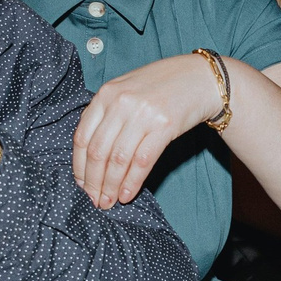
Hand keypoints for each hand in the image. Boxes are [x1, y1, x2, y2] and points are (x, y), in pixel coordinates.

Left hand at [75, 52, 220, 207]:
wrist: (201, 78)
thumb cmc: (162, 86)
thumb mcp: (126, 90)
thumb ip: (107, 113)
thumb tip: (90, 155)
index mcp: (106, 94)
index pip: (82, 137)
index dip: (79, 167)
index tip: (81, 184)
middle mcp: (121, 103)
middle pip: (98, 152)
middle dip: (93, 182)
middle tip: (94, 200)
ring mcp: (142, 114)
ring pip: (118, 160)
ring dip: (111, 186)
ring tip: (109, 202)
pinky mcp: (164, 126)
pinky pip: (141, 161)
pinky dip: (132, 182)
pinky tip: (127, 195)